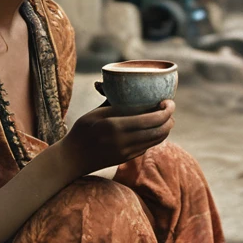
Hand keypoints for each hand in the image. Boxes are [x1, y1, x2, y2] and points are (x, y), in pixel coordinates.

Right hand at [60, 99, 174, 176]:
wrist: (72, 158)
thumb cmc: (82, 130)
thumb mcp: (96, 112)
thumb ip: (114, 100)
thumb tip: (125, 83)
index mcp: (115, 126)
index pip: (150, 119)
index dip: (165, 111)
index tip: (168, 101)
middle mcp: (123, 141)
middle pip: (158, 131)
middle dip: (169, 119)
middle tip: (169, 108)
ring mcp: (126, 152)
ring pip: (156, 141)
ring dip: (165, 129)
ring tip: (166, 118)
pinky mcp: (126, 159)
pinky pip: (148, 146)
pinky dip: (155, 137)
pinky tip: (153, 128)